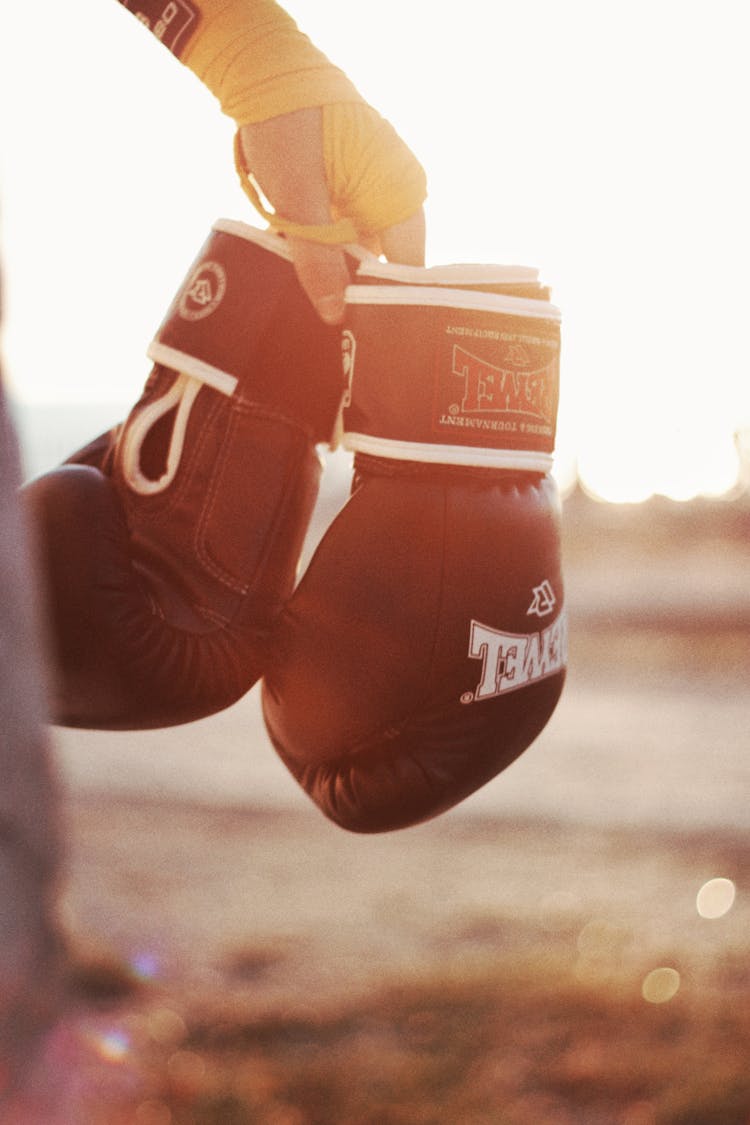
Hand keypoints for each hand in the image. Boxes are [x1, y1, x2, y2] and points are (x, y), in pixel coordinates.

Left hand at [239, 106, 425, 323]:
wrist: (262, 71)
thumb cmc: (288, 125)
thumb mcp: (299, 199)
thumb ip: (318, 260)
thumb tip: (334, 316)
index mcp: (399, 194)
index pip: (408, 269)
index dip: (388, 305)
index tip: (363, 337)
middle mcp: (394, 194)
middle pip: (383, 264)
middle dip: (355, 295)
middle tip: (330, 332)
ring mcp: (370, 191)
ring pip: (358, 252)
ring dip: (334, 275)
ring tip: (312, 313)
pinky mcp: (345, 190)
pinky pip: (341, 234)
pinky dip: (323, 252)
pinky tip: (301, 278)